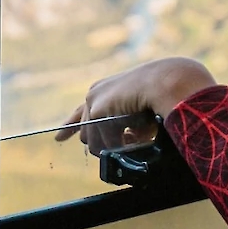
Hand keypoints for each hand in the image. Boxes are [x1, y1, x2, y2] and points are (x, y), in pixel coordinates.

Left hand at [56, 57, 218, 151]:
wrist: (168, 82)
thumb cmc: (160, 96)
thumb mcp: (139, 115)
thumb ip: (129, 130)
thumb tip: (127, 143)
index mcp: (103, 92)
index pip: (80, 112)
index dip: (70, 127)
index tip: (59, 138)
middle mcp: (94, 94)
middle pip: (87, 135)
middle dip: (105, 145)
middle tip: (129, 143)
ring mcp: (93, 101)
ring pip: (94, 142)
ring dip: (115, 147)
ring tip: (136, 138)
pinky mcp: (97, 109)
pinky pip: (104, 142)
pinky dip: (120, 146)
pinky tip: (134, 137)